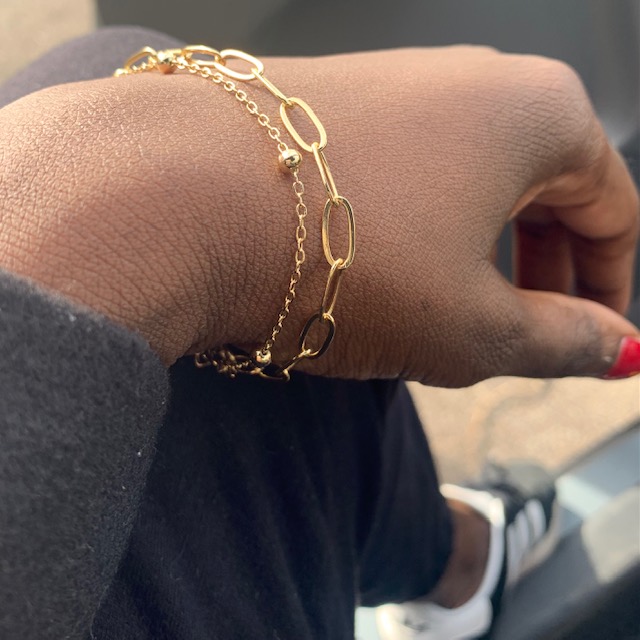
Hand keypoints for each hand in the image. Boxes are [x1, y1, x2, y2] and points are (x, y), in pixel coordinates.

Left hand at [0, 47, 636, 384]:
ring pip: (466, 183)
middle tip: (522, 335)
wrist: (181, 198)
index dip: (607, 286)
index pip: (609, 207)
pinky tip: (381, 273)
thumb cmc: (343, 257)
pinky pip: (404, 174)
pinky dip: (414, 230)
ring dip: (472, 254)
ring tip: (445, 314)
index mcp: (534, 112)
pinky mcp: (332, 108)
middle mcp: (468, 79)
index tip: (591, 340)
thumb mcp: (471, 327)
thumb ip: (559, 340)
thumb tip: (616, 349)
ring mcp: (394, 84)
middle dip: (540, 271)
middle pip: (538, 189)